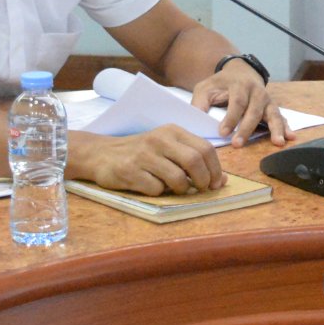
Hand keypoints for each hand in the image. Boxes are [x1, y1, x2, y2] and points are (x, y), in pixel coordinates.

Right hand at [77, 126, 222, 195]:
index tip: (216, 183)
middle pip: (194, 161)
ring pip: (177, 178)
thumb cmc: (141, 152)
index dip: (215, 169)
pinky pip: (156, 189)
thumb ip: (193, 159)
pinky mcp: (130, 171)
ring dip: (181, 190)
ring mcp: (144, 155)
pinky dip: (160, 193)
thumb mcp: (167, 147)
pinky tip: (152, 187)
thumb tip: (222, 179)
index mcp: (172, 131)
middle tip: (201, 190)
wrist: (101, 154)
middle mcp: (159, 140)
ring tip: (175, 189)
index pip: (205, 148)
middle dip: (203, 181)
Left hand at [191, 61, 288, 146]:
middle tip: (238, 144)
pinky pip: (281, 117)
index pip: (237, 102)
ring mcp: (267, 99)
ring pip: (273, 114)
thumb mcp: (205, 87)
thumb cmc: (220, 83)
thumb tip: (196, 121)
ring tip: (278, 142)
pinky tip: (290, 137)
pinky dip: (286, 127)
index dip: (231, 118)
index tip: (223, 133)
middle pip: (254, 111)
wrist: (240, 71)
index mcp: (240, 84)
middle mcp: (257, 91)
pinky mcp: (272, 107)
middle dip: (247, 128)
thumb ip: (199, 102)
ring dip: (276, 129)